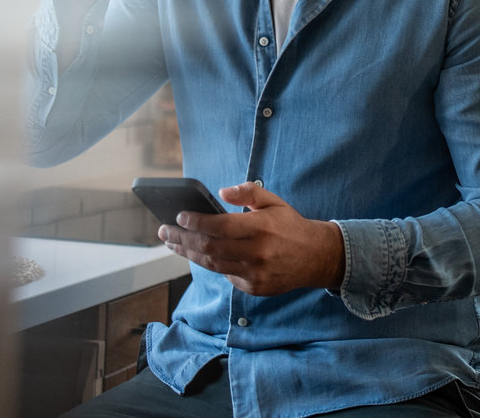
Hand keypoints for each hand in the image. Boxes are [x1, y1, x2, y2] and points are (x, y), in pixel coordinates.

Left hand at [159, 182, 344, 296]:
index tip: (178, 215)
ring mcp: (255, 274)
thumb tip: (221, 192)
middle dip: (182, 238)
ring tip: (172, 242)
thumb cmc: (290, 225)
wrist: (315, 257)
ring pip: (212, 264)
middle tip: (164, 230)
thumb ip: (248, 192)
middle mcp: (257, 253)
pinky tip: (196, 254)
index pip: (220, 226)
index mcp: (261, 228)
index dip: (196, 221)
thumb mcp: (274, 201)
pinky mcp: (254, 288)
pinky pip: (225, 275)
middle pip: (209, 247)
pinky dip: (209, 264)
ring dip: (187, 253)